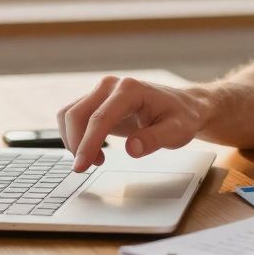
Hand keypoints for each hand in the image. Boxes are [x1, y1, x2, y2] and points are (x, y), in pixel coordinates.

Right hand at [56, 75, 210, 171]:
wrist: (182, 106)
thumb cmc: (181, 117)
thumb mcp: (177, 132)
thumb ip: (155, 139)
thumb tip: (132, 148)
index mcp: (130, 89)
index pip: (100, 118)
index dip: (87, 144)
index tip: (81, 166)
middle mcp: (111, 86)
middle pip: (77, 114)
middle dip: (76, 144)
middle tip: (86, 168)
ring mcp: (102, 91)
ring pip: (70, 114)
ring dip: (74, 140)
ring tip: (96, 159)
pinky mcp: (97, 101)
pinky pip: (73, 116)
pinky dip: (75, 135)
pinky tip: (94, 150)